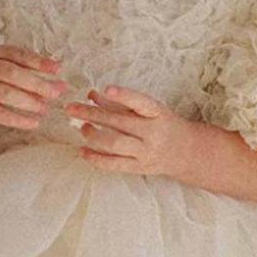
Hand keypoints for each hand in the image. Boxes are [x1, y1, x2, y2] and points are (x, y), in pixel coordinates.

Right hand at [0, 44, 69, 129]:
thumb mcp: (11, 69)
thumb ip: (33, 73)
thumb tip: (59, 84)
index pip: (18, 55)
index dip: (38, 62)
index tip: (58, 69)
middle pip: (11, 74)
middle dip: (36, 84)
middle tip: (55, 93)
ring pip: (5, 94)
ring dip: (28, 102)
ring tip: (45, 109)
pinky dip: (18, 120)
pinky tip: (34, 123)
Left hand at [65, 85, 206, 178]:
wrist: (185, 152)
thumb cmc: (162, 124)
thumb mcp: (147, 109)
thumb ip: (120, 102)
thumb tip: (91, 94)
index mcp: (157, 113)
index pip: (140, 102)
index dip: (124, 95)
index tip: (106, 89)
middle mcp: (152, 133)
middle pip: (118, 123)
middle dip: (92, 114)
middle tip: (71, 108)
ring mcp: (145, 152)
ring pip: (114, 145)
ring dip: (93, 135)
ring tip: (82, 128)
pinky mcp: (139, 168)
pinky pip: (114, 165)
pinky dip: (96, 158)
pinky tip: (83, 151)